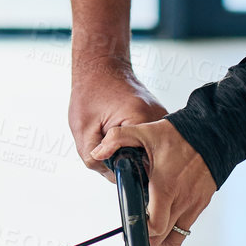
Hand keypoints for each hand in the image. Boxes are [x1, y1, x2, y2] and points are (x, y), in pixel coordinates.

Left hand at [69, 61, 166, 175]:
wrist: (101, 65)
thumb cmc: (89, 93)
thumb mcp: (82, 130)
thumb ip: (95, 160)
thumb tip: (115, 180)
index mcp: (141, 121)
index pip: (140, 165)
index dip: (123, 171)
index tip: (109, 164)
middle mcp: (159, 120)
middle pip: (148, 161)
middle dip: (125, 162)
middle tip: (106, 145)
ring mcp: (163, 120)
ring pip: (149, 153)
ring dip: (131, 153)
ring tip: (112, 135)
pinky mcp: (160, 120)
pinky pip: (150, 143)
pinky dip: (136, 144)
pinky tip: (122, 134)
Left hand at [90, 119, 215, 245]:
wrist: (213, 134)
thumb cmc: (181, 135)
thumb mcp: (145, 131)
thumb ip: (118, 139)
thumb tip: (98, 152)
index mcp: (166, 186)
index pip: (155, 225)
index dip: (141, 230)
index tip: (129, 225)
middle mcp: (182, 199)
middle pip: (163, 238)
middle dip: (146, 240)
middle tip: (134, 234)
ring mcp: (193, 204)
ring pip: (176, 238)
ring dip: (160, 242)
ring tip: (148, 238)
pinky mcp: (201, 204)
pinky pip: (187, 229)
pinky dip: (173, 233)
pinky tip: (164, 226)